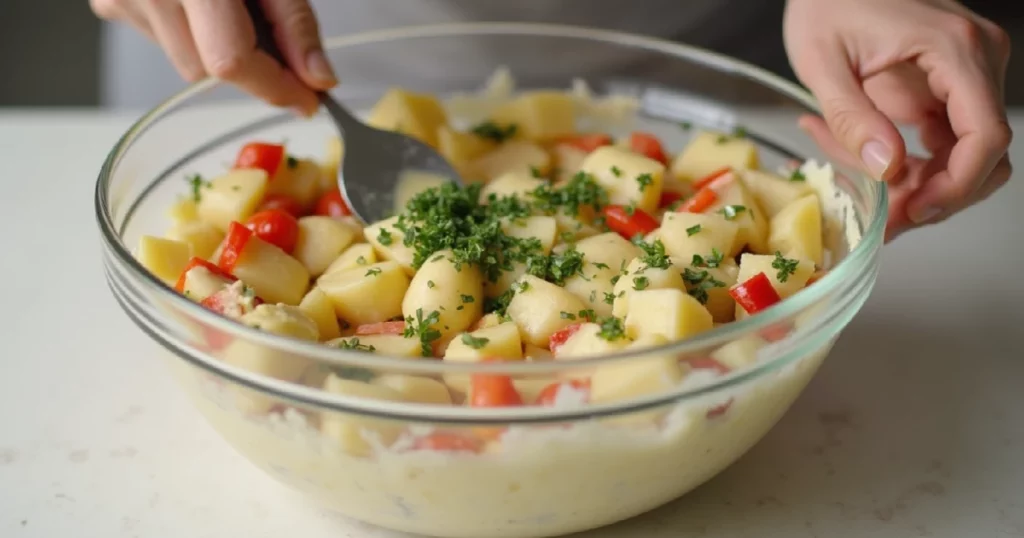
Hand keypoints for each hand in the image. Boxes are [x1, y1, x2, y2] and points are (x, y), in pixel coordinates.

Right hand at [90, 0, 336, 114]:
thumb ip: (295, 23)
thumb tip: (317, 79)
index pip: (231, 61)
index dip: (276, 88)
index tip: (309, 101)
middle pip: (208, 70)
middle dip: (251, 67)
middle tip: (278, 39)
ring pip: (185, 62)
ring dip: (220, 48)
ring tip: (234, 3)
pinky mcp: (110, 1)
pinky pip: (162, 40)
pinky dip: (192, 32)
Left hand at [784, 0, 1011, 240]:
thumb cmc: (825, 2)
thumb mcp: (821, 62)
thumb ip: (852, 117)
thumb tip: (886, 168)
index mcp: (953, 49)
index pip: (986, 135)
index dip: (957, 185)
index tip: (915, 210)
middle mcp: (975, 60)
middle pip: (983, 153)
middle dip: (937, 196)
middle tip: (886, 221)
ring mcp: (965, 74)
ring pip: (966, 154)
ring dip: (923, 187)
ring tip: (868, 197)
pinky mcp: (946, 87)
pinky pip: (945, 142)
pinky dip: (912, 167)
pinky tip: (865, 166)